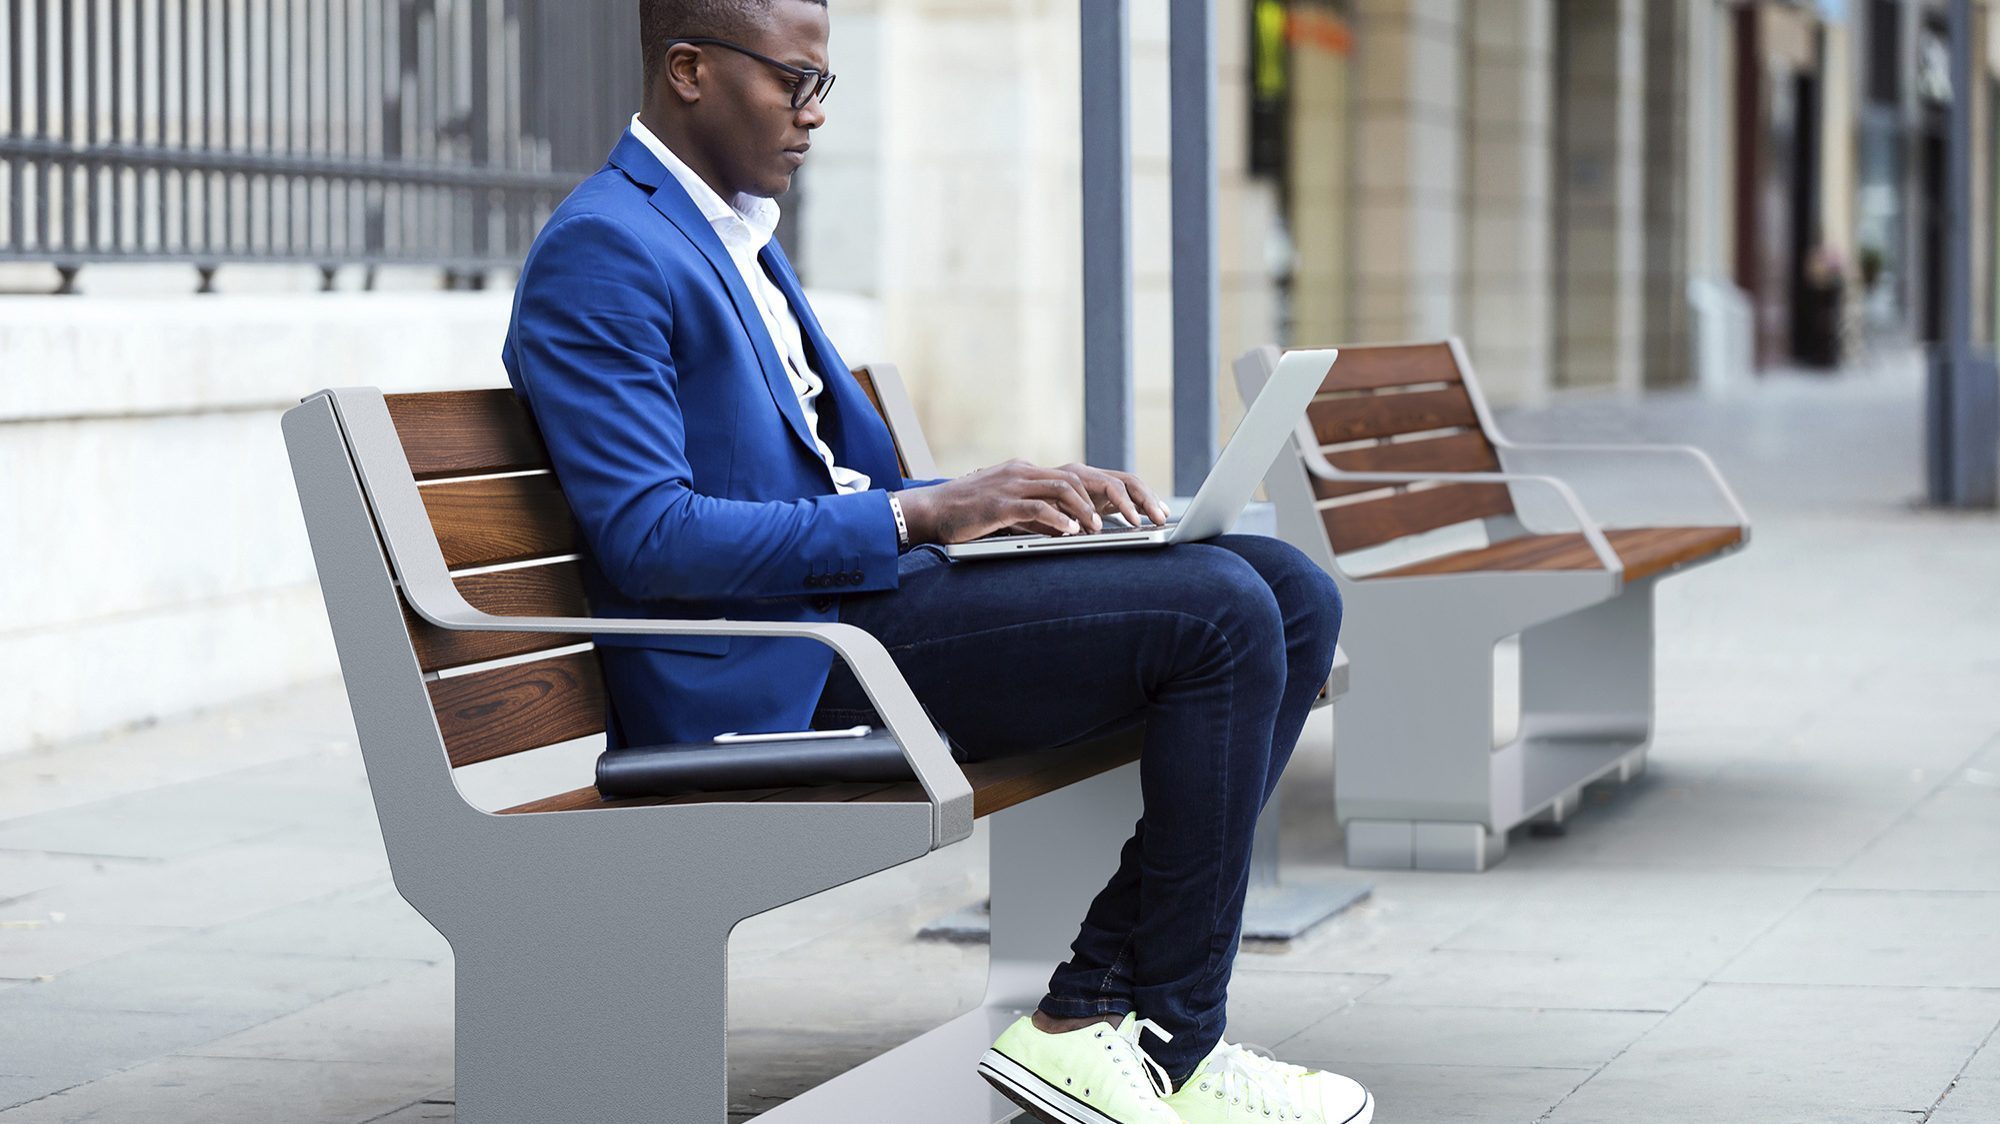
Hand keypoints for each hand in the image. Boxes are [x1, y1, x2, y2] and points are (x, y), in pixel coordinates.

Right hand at [897, 459, 1168, 545]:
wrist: (926, 512)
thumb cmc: (969, 517)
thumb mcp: (1013, 514)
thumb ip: (1043, 516)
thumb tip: (1076, 529)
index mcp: (1034, 472)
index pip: (1088, 476)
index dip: (1123, 492)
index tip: (1151, 512)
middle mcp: (1028, 471)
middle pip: (1086, 476)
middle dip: (1122, 498)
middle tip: (1146, 521)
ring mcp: (1013, 483)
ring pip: (1065, 487)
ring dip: (1089, 510)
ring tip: (1105, 531)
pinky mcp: (998, 501)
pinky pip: (1035, 506)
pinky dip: (1057, 519)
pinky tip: (1071, 534)